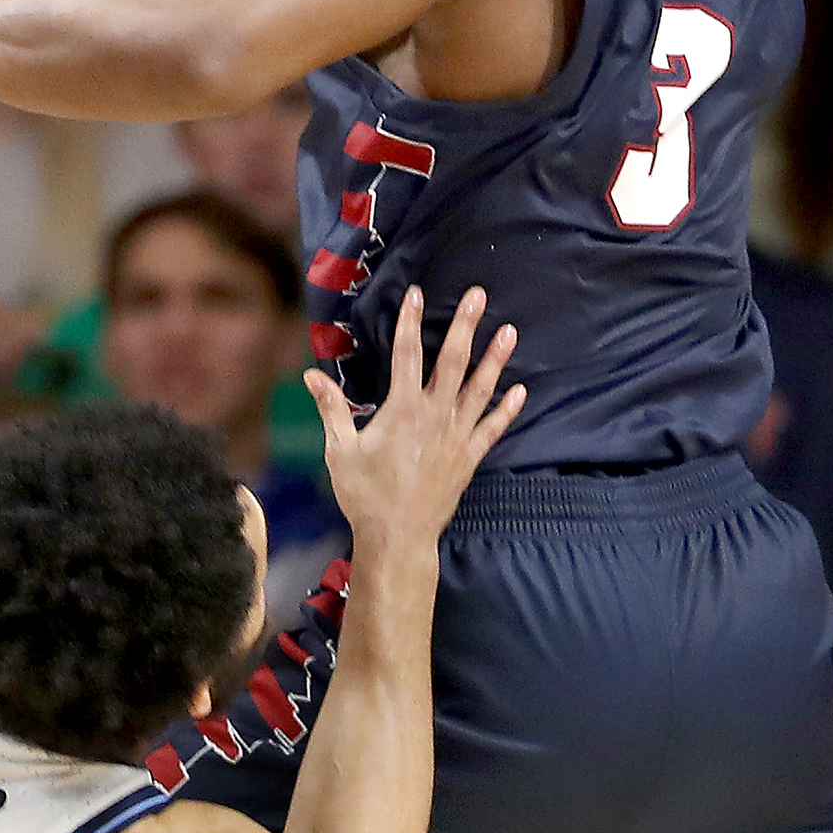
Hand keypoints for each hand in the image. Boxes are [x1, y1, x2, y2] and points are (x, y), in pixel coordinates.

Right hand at [308, 283, 521, 553]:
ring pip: (481, 390)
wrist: (398, 538)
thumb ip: (330, 408)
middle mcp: (435, 416)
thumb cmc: (364, 494)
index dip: (410, 321)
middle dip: (466, 325)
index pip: (406, 354)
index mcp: (402, 409)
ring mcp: (457, 437)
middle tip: (479, 295)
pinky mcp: (469, 458)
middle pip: (453, 361)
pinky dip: (507, 410)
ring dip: (495, 359)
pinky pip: (493, 429)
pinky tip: (521, 391)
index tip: (416, 293)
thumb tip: (311, 375)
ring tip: (510, 331)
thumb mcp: (340, 449)